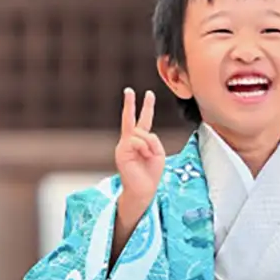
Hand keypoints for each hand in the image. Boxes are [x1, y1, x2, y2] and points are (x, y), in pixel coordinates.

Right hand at [113, 89, 165, 245]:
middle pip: (130, 118)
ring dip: (150, 145)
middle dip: (130, 104)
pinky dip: (145, 148)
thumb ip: (152, 140)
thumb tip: (141, 135)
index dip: (146, 107)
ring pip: (141, 133)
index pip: (143, 121)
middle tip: (128, 90)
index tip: (148, 94)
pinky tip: (145, 156)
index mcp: (141, 141)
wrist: (143, 190)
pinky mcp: (121, 150)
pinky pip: (137, 140)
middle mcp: (130, 141)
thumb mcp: (158, 153)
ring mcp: (124, 145)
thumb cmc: (151, 173)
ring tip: (149, 157)